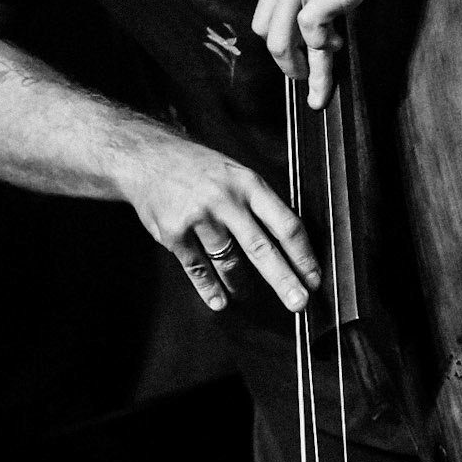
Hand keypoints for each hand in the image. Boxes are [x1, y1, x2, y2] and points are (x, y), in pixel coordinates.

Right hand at [121, 138, 320, 314]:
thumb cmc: (199, 169)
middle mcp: (225, 200)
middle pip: (261, 248)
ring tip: (249, 295)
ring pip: (229, 263)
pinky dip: (210, 289)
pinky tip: (219, 300)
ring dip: (243, 285)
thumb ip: (260, 205)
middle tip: (299, 303)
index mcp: (248, 183)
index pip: (285, 223)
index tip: (313, 277)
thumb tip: (290, 246)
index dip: (302, 254)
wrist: (148, 158)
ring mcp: (198, 217)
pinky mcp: (174, 234)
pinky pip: (198, 270)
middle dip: (283, 280)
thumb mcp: (236, 174)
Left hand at [252, 0, 400, 109]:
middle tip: (306, 82)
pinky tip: (338, 43)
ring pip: (287, 44)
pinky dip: (324, 47)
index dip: (279, 44)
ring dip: (307, 71)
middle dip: (287, 67)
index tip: (296, 59)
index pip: (265, 18)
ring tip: (319, 88)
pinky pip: (313, 34)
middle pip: (270, 37)